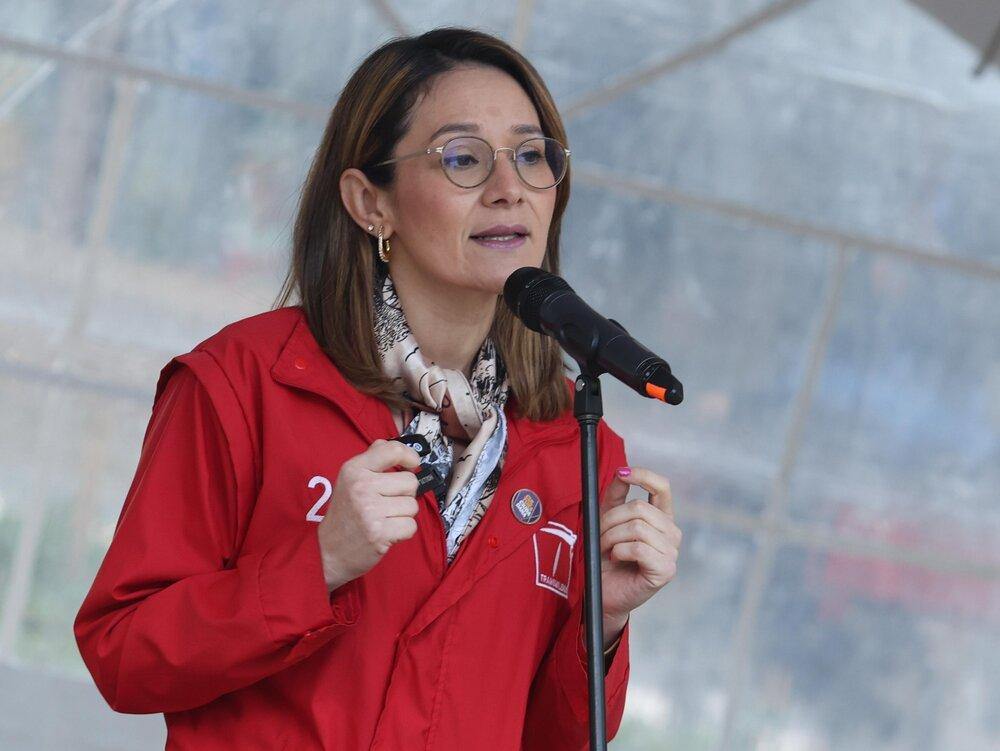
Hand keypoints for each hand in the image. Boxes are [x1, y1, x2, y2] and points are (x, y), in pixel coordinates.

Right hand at [317, 439, 422, 590]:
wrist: (327, 552)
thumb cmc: (345, 514)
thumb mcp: (350, 480)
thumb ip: (372, 460)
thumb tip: (392, 445)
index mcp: (354, 469)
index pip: (392, 450)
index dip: (409, 456)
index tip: (413, 464)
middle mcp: (361, 486)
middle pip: (410, 482)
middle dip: (405, 495)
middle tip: (387, 504)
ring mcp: (370, 510)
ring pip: (412, 505)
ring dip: (403, 515)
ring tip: (384, 519)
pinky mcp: (379, 533)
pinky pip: (411, 526)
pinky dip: (403, 532)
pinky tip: (386, 532)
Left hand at [598, 466, 681, 622]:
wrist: (604, 592)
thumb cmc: (608, 558)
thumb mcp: (608, 521)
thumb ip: (616, 497)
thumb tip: (621, 472)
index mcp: (660, 518)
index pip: (662, 487)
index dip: (644, 476)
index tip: (623, 473)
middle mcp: (671, 533)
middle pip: (640, 508)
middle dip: (611, 520)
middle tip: (601, 537)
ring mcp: (672, 552)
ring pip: (637, 527)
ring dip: (612, 538)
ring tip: (607, 550)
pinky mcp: (666, 570)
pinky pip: (638, 548)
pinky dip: (619, 552)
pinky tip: (616, 559)